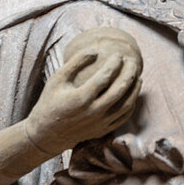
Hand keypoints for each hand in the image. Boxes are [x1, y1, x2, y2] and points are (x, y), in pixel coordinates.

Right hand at [25, 34, 142, 153]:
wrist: (46, 134)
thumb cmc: (50, 102)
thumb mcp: (57, 79)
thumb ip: (76, 63)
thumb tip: (96, 51)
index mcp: (81, 98)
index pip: (105, 77)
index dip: (114, 64)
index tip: (118, 54)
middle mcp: (93, 112)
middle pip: (120, 89)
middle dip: (129, 72)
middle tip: (132, 61)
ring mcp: (100, 123)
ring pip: (126, 104)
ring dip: (135, 88)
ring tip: (137, 74)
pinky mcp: (103, 131)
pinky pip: (124, 116)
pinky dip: (131, 103)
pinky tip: (132, 91)